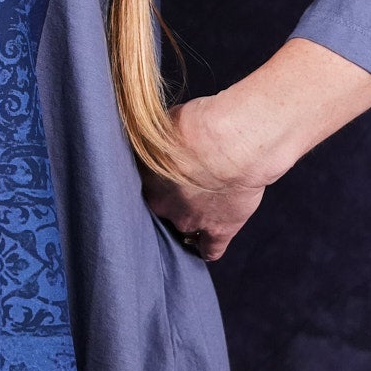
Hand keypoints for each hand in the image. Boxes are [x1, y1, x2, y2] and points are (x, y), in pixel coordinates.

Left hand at [140, 92, 268, 263]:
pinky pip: (210, 249)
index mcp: (146, 178)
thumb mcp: (165, 122)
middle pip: (159, 207)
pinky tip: (205, 248)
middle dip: (167, 198)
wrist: (233, 144)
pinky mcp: (220, 229)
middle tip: (179, 184)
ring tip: (193, 209)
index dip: (150, 178)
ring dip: (187, 219)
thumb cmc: (199, 125)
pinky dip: (208, 248)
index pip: (137, 185)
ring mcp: (191, 220)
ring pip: (182, 227)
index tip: (157, 170)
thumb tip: (154, 134)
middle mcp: (164, 204)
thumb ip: (158, 138)